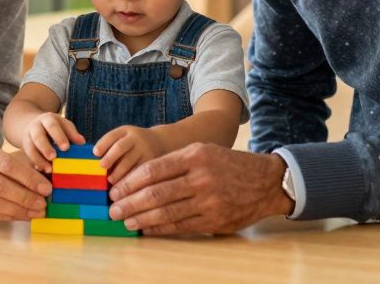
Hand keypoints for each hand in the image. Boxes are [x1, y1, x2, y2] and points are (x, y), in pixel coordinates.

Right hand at [0, 131, 52, 220]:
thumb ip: (1, 157)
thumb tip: (33, 177)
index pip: (6, 164)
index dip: (28, 178)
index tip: (44, 187)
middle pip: (0, 186)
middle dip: (25, 198)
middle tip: (43, 204)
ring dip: (16, 210)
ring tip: (34, 213)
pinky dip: (2, 215)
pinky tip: (17, 215)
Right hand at [21, 112, 85, 173]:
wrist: (33, 124)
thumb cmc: (55, 127)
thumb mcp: (63, 125)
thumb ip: (72, 133)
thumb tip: (82, 142)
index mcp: (48, 119)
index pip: (53, 126)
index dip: (59, 136)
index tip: (66, 148)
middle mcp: (36, 127)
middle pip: (38, 136)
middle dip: (46, 147)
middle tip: (54, 157)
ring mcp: (28, 137)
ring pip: (30, 147)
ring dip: (39, 159)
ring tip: (49, 169)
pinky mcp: (25, 147)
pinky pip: (28, 156)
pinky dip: (35, 163)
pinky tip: (41, 170)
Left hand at [94, 125, 165, 183]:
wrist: (160, 142)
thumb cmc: (132, 144)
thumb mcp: (123, 137)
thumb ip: (110, 146)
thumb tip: (93, 164)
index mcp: (125, 131)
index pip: (112, 136)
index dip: (103, 144)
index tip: (95, 153)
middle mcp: (136, 138)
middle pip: (120, 147)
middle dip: (110, 158)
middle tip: (102, 168)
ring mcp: (145, 149)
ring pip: (130, 161)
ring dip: (118, 172)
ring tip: (111, 180)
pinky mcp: (152, 161)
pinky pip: (140, 171)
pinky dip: (130, 179)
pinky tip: (123, 186)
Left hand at [107, 143, 292, 234]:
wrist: (266, 181)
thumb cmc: (227, 164)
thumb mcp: (203, 151)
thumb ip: (174, 162)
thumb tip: (139, 177)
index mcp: (195, 156)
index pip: (152, 170)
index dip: (129, 182)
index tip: (115, 189)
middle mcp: (201, 177)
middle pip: (155, 193)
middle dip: (129, 203)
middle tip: (113, 209)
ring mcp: (208, 201)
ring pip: (165, 212)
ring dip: (140, 219)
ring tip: (125, 221)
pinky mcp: (214, 220)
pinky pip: (180, 226)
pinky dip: (160, 229)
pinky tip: (146, 229)